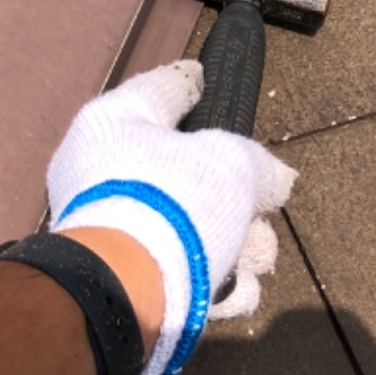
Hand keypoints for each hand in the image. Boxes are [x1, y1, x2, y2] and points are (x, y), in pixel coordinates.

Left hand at [47, 60, 296, 374]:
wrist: (128, 293)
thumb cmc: (173, 201)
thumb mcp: (232, 164)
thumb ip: (257, 164)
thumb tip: (273, 178)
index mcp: (113, 126)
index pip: (158, 91)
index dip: (190, 85)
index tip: (207, 81)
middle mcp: (101, 174)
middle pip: (183, 171)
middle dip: (233, 193)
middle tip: (262, 203)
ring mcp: (110, 231)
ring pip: (186, 227)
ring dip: (233, 243)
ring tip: (259, 255)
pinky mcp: (123, 281)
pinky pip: (179, 272)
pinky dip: (212, 282)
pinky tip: (236, 288)